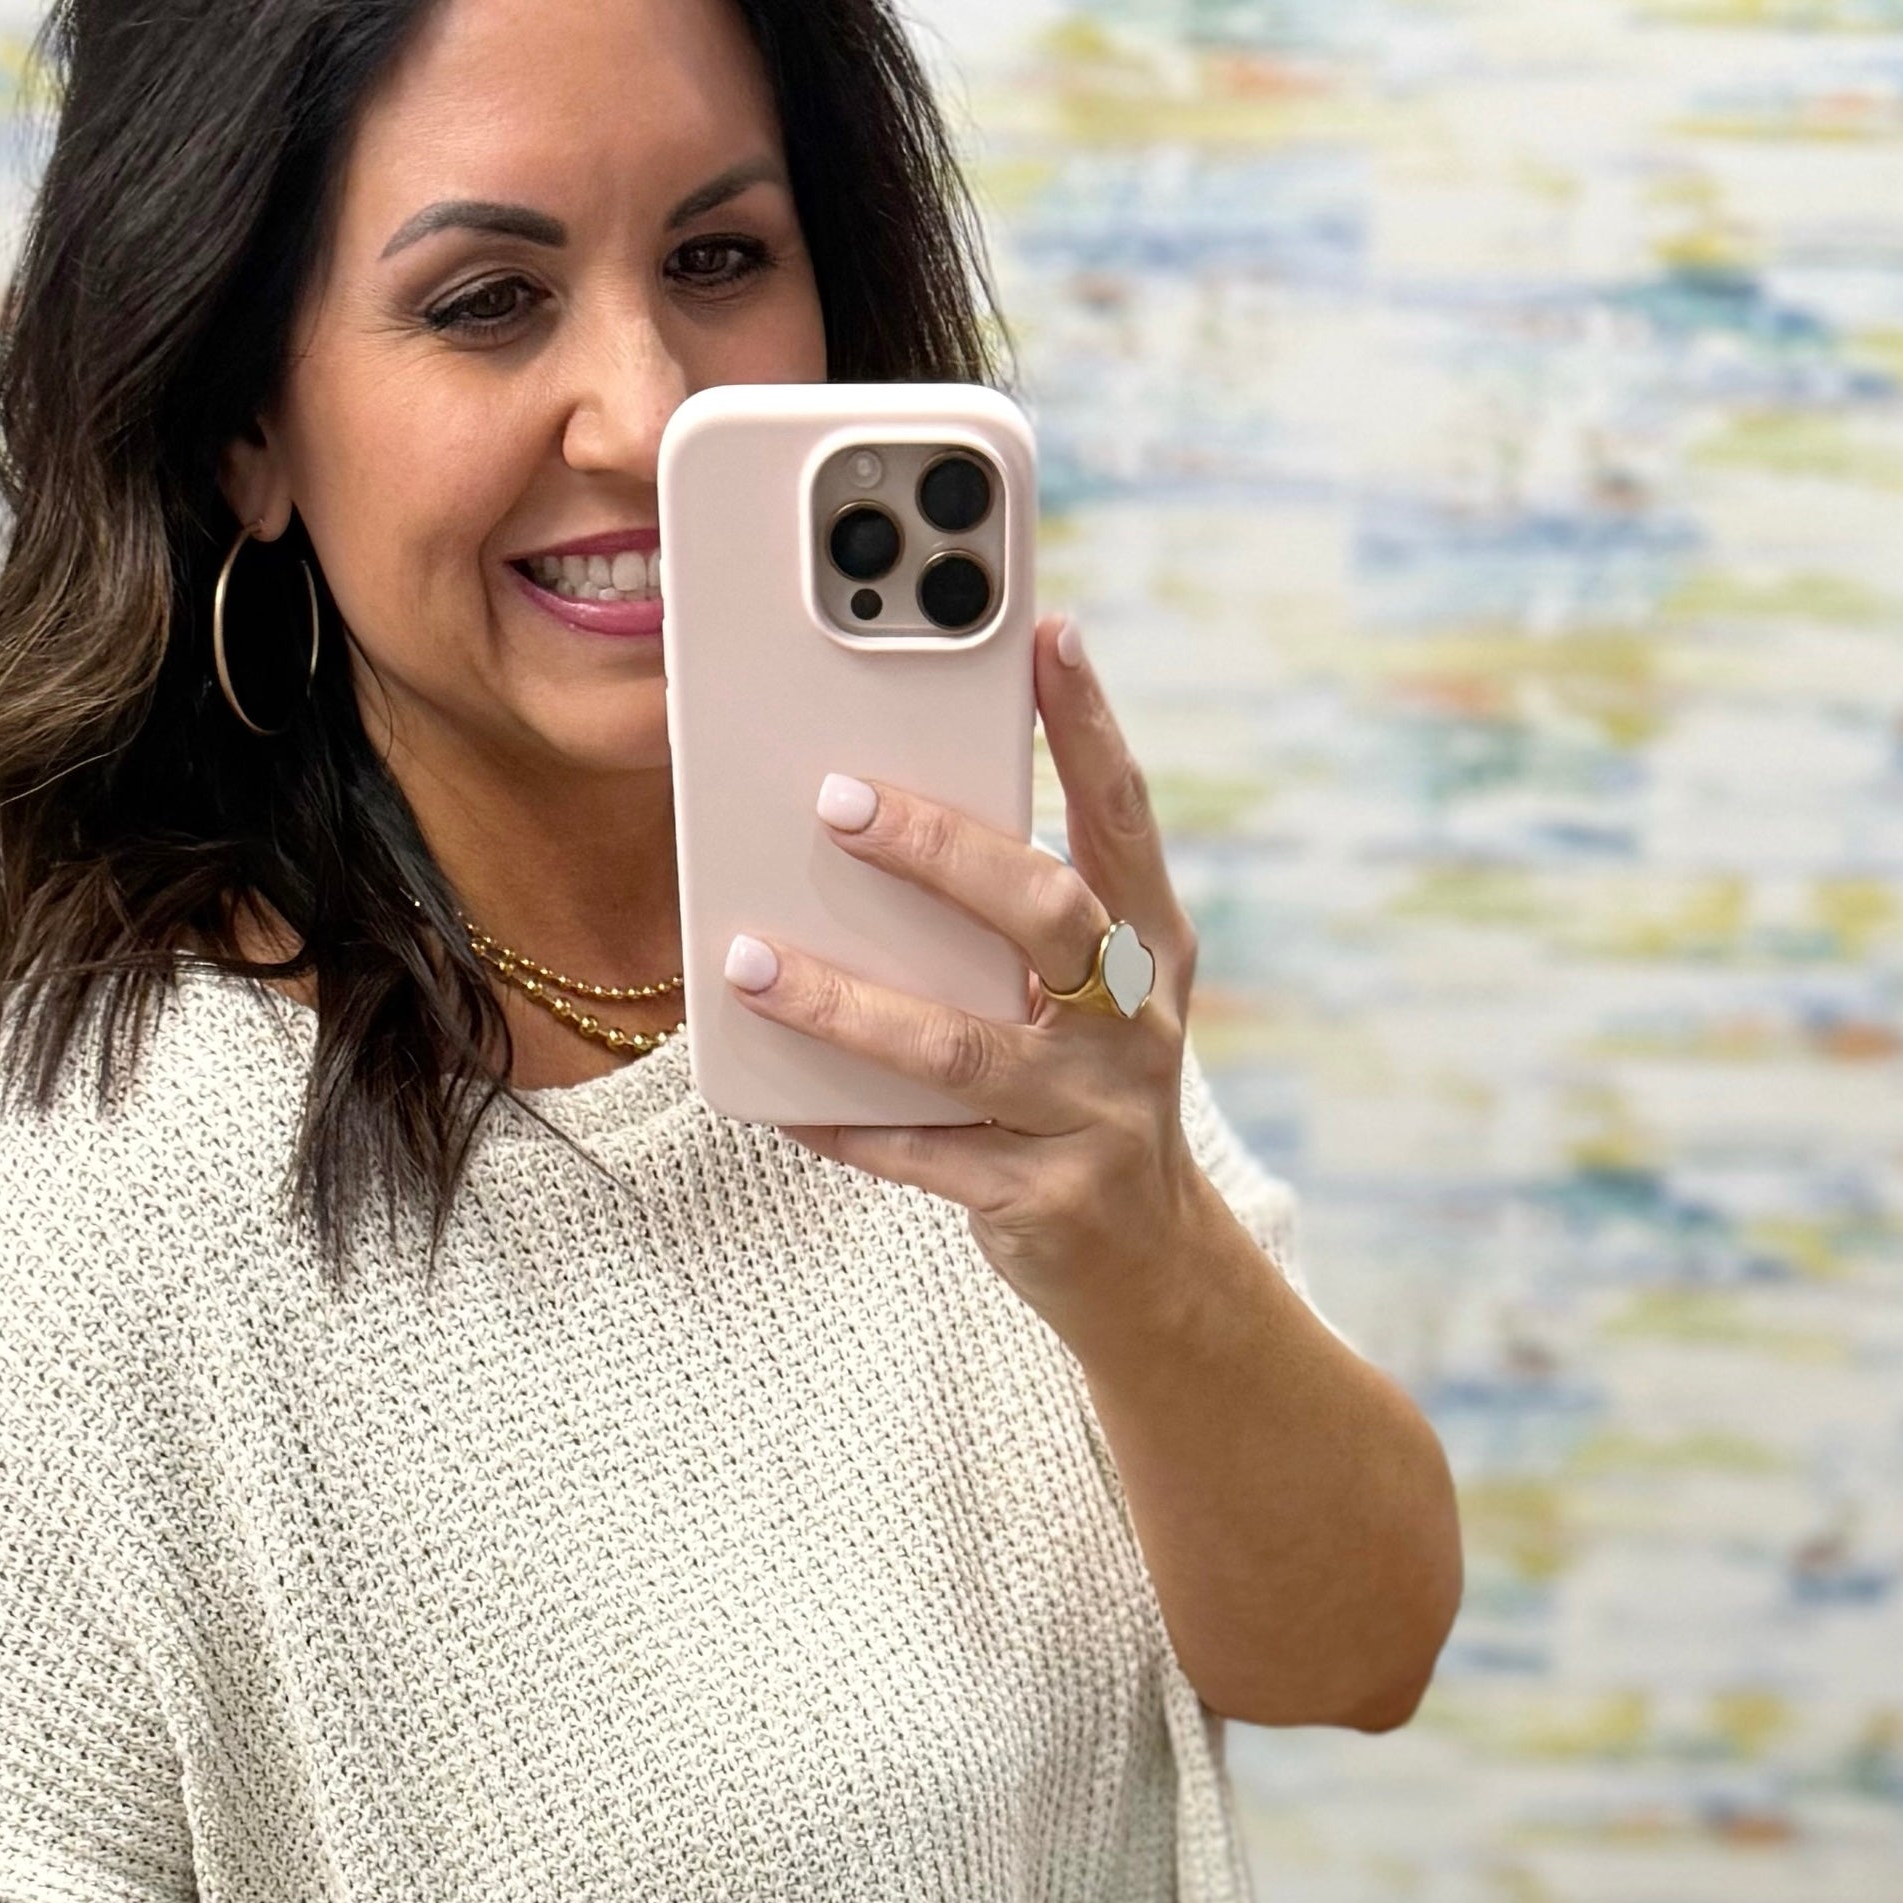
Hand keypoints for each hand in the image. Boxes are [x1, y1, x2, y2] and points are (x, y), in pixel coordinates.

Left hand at [720, 613, 1209, 1360]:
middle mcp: (1133, 1025)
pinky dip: (843, 1124)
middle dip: (941, 852)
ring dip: (844, 1002)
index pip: (1123, 817)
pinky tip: (777, 1101)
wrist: (1149, 1268)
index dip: (1089, 726)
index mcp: (1151, 950)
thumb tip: (883, 822)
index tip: (1047, 634)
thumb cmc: (1088, 1096)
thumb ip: (1018, 926)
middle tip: (840, 802)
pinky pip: (921, 1157)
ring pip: (957, 1048)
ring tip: (751, 963)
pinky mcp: (1041, 1200)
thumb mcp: (1087, 1002)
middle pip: (1044, 914)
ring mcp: (1092, 1116)